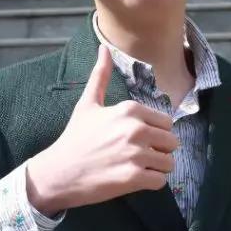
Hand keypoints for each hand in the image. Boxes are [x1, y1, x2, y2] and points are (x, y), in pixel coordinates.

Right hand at [26, 45, 178, 216]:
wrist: (59, 172)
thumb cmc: (75, 137)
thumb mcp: (87, 103)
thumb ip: (101, 75)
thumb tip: (104, 48)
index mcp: (130, 110)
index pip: (166, 123)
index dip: (155, 133)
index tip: (136, 139)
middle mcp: (136, 129)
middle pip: (172, 142)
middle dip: (159, 150)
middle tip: (138, 156)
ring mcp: (136, 154)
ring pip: (169, 163)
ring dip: (156, 168)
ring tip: (136, 167)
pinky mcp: (134, 178)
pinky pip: (161, 181)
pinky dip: (151, 182)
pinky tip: (134, 179)